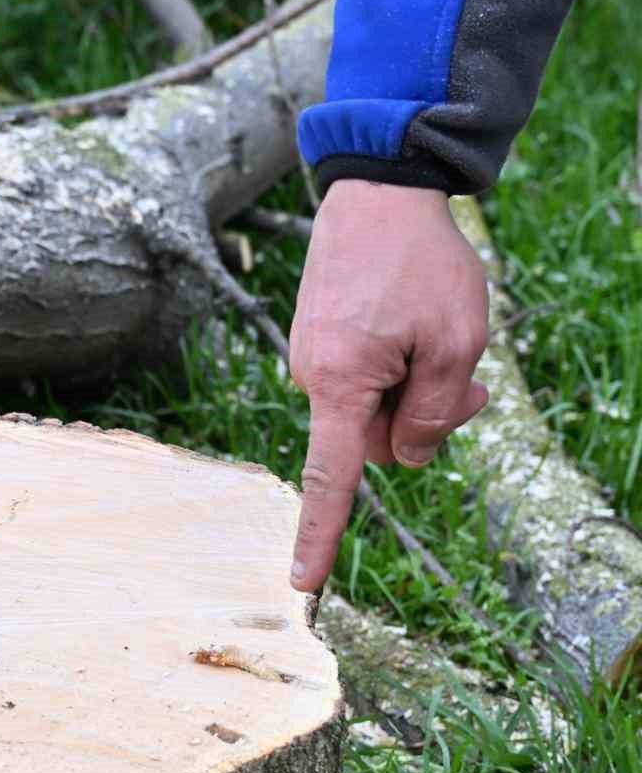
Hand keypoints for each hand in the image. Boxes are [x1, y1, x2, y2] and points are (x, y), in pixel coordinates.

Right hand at [287, 178, 489, 591]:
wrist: (377, 189)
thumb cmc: (421, 264)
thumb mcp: (456, 344)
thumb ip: (435, 415)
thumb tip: (406, 457)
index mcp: (341, 384)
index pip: (333, 477)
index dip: (321, 534)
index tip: (304, 584)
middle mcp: (312, 375)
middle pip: (374, 439)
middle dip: (421, 420)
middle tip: (467, 379)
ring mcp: (310, 355)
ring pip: (372, 406)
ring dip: (412, 386)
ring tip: (436, 330)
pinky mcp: (317, 336)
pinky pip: (361, 376)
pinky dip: (394, 363)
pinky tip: (409, 317)